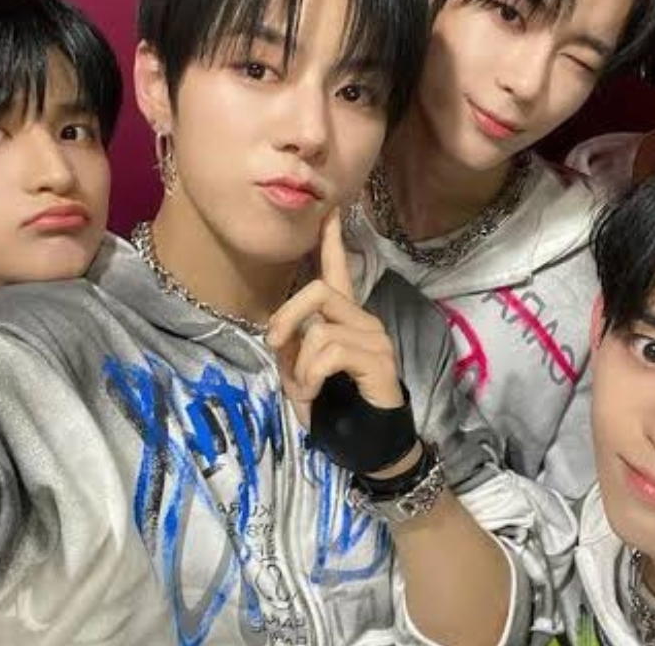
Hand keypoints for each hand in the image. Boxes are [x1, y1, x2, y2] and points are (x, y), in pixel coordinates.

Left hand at [267, 208, 412, 473]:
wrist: (368, 447)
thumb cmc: (334, 410)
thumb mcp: (299, 375)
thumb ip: (291, 348)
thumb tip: (284, 336)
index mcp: (344, 319)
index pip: (338, 269)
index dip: (332, 239)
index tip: (330, 207)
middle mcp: (363, 320)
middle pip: (319, 290)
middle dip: (287, 317)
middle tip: (276, 347)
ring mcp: (374, 339)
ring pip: (320, 327)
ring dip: (300, 364)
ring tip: (305, 390)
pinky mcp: (378, 361)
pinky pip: (331, 351)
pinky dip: (311, 376)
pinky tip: (315, 394)